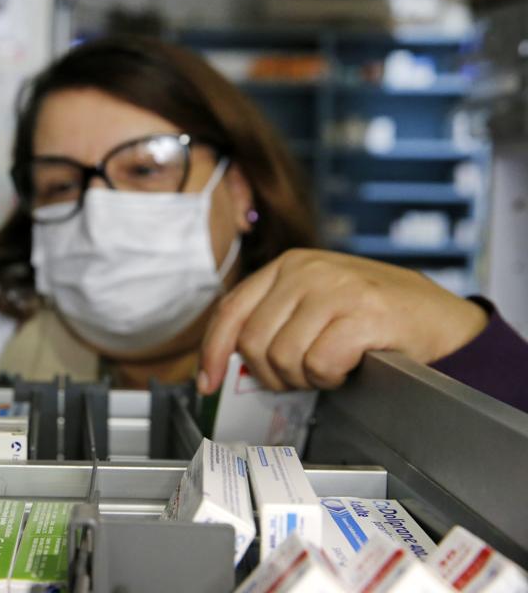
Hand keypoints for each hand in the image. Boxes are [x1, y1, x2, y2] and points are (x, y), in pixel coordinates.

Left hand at [198, 248, 487, 392]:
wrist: (440, 319)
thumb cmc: (374, 316)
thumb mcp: (315, 303)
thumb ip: (274, 318)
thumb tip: (224, 358)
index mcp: (287, 265)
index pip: (231, 311)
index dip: (212, 351)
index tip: (206, 382)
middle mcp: (306, 271)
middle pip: (253, 342)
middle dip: (272, 373)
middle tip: (302, 375)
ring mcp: (335, 288)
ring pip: (284, 357)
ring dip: (305, 377)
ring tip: (331, 366)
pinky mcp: (363, 313)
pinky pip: (320, 364)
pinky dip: (331, 377)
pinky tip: (349, 366)